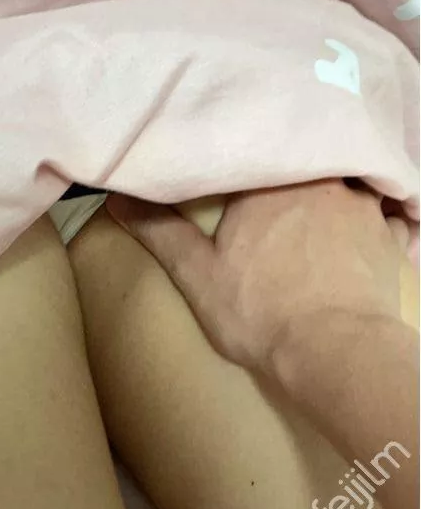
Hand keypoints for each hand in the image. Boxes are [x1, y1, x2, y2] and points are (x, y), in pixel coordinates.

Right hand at [106, 179, 405, 373]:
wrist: (335, 352)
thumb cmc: (260, 312)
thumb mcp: (198, 275)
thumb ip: (160, 232)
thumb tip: (120, 198)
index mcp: (267, 181)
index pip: (246, 156)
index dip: (234, 170)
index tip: (227, 185)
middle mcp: (320, 178)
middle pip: (294, 165)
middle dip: (280, 179)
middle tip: (267, 204)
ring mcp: (361, 204)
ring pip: (339, 181)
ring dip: (325, 193)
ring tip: (310, 217)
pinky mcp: (388, 235)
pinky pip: (380, 212)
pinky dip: (367, 218)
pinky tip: (357, 234)